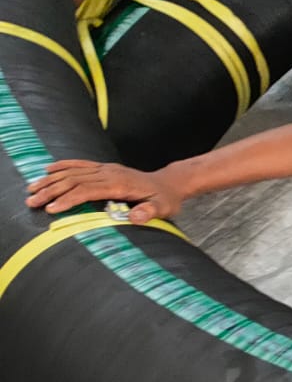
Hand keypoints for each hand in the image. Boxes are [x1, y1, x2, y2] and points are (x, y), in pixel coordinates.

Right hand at [25, 160, 183, 221]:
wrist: (169, 183)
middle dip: (51, 190)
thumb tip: (135, 217)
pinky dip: (63, 166)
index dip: (69, 199)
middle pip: (74, 180)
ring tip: (31, 189)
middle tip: (32, 201)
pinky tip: (48, 170)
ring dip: (51, 180)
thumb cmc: (165, 199)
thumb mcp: (163, 208)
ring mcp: (107, 169)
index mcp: (120, 184)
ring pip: (73, 172)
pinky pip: (80, 164)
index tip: (52, 208)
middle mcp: (110, 173)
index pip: (88, 190)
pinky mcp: (105, 168)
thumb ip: (150, 212)